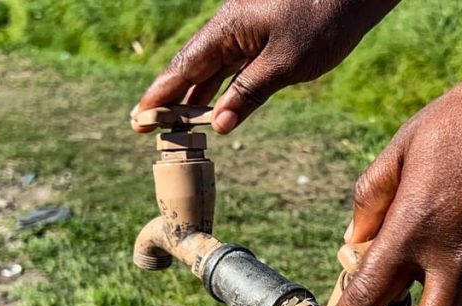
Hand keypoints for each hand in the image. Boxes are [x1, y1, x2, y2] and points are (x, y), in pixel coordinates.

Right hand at [131, 0, 398, 134]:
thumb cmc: (323, 22)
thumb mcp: (286, 65)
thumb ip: (249, 93)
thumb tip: (219, 124)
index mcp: (227, 30)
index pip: (183, 68)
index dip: (160, 97)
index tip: (139, 119)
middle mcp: (229, 28)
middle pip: (190, 67)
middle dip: (168, 99)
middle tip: (146, 127)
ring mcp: (244, 31)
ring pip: (210, 67)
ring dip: (192, 96)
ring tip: (174, 124)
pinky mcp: (262, 36)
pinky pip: (230, 65)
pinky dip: (218, 87)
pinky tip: (213, 106)